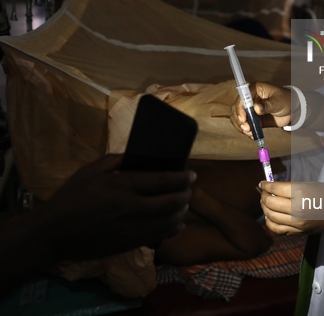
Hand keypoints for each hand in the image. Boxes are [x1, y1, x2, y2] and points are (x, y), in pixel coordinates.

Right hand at [30, 154, 194, 262]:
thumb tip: (140, 156)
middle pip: (173, 201)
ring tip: (184, 205)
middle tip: (189, 190)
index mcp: (124, 186)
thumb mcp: (91, 171)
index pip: (163, 180)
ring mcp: (134, 228)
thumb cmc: (71, 198)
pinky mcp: (131, 243)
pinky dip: (173, 228)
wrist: (55, 233)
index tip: (192, 175)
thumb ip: (117, 161)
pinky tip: (176, 223)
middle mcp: (134, 207)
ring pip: (171, 220)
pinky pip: (161, 236)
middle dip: (186, 194)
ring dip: (182, 211)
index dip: (182, 178)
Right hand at [230, 82, 292, 138]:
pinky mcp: (252, 119)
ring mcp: (249, 109)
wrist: (292, 109)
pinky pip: (245, 125)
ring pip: (238, 118)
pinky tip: (253, 135)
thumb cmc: (285, 100)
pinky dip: (247, 131)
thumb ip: (267, 105)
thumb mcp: (278, 101)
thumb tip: (256, 108)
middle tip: (247, 129)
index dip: (240, 108)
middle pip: (236, 109)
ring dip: (242, 127)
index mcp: (254, 90)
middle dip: (239, 120)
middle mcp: (248, 99)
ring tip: (251, 133)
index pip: (241, 98)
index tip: (243, 119)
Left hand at [259, 181, 323, 234]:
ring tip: (266, 203)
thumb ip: (288, 187)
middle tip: (264, 193)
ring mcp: (297, 223)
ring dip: (265, 209)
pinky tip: (271, 216)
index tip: (262, 183)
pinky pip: (277, 229)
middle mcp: (296, 209)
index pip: (275, 189)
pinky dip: (270, 222)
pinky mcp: (298, 232)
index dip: (266, 185)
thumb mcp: (307, 185)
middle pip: (270, 203)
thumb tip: (270, 188)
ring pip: (271, 217)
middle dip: (264, 196)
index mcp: (300, 193)